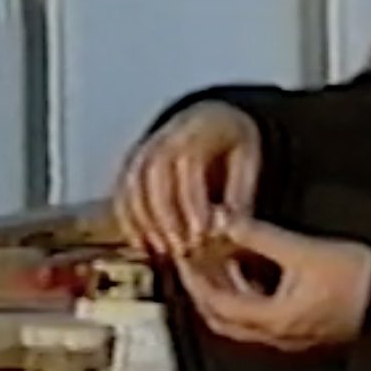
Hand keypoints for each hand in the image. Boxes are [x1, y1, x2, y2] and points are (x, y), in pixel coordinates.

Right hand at [113, 100, 261, 255]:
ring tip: (163, 251)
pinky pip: (122, 191)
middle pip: (154, 172)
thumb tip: (230, 228)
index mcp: (199, 130)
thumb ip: (240, 193)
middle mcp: (165, 135)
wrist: (210, 118)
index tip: (203, 232)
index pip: (188, 162)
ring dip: (144, 220)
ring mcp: (143, 148)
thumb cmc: (231, 143)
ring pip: (133, 182)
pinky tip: (142, 245)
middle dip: (165, 214)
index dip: (193, 200)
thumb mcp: (247, 159)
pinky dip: (128, 220)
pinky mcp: (131, 164)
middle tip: (182, 248)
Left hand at [176, 216, 370, 351]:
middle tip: (192, 256)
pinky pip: (260, 313)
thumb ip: (260, 234)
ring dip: (224, 289)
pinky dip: (245, 293)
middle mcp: (278, 333)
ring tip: (217, 257)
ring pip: (241, 317)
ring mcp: (291, 334)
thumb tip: (226, 219)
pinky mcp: (303, 326)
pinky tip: (249, 269)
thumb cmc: (361, 278)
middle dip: (203, 286)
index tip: (184, 252)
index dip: (193, 277)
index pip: (215, 303)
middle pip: (222, 316)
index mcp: (274, 318)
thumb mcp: (305, 250)